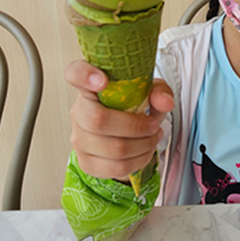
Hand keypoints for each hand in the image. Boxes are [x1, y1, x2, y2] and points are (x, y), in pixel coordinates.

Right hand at [66, 60, 174, 180]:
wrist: (128, 136)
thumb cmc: (134, 108)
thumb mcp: (150, 93)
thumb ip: (159, 92)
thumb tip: (164, 102)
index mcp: (91, 86)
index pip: (75, 73)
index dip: (84, 75)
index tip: (102, 81)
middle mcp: (79, 111)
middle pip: (98, 120)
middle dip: (135, 126)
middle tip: (152, 124)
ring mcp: (79, 138)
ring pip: (112, 148)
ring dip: (142, 145)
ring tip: (152, 138)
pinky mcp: (86, 162)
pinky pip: (115, 167)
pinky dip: (138, 161)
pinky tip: (143, 152)